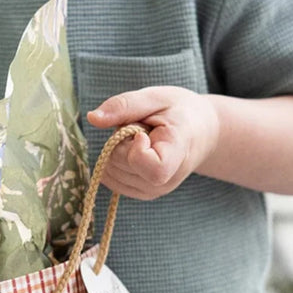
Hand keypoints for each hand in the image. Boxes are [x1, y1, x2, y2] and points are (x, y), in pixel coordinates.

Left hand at [87, 86, 219, 199]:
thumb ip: (124, 105)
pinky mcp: (143, 194)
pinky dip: (115, 162)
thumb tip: (92, 117)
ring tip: (143, 141)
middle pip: (120, 163)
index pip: (149, 166)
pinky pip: (110, 179)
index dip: (135, 148)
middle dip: (122, 141)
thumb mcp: (155, 97)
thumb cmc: (179, 111)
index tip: (142, 132)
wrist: (200, 133)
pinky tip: (135, 152)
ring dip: (118, 151)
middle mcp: (167, 180)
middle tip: (144, 130)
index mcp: (177, 153)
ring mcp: (154, 191)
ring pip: (111, 172)